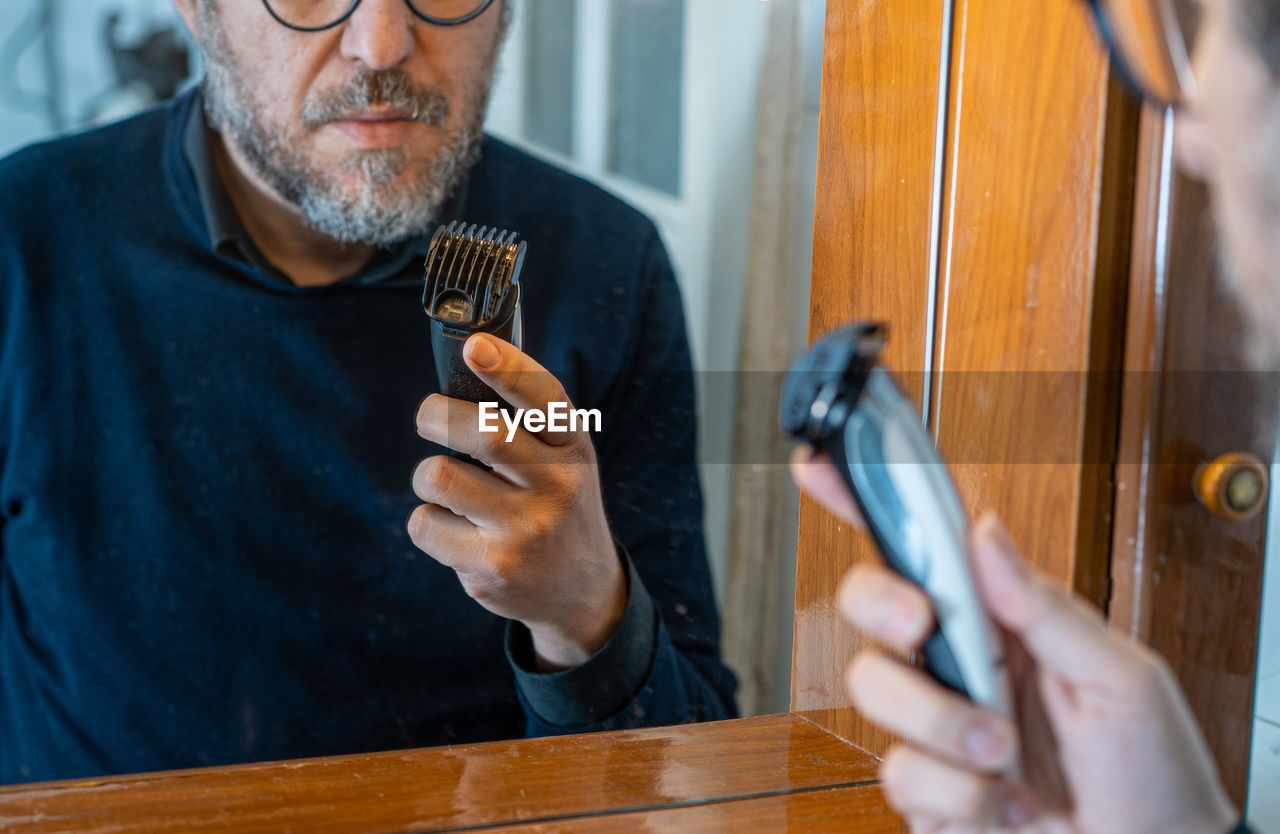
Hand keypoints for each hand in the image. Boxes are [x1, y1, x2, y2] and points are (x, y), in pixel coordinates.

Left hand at [410, 333, 624, 670]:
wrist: (579, 589)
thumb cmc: (555, 501)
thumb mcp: (562, 458)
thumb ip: (527, 418)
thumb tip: (472, 351)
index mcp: (573, 447)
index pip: (543, 398)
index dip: (507, 368)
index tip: (474, 345)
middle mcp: (558, 486)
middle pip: (483, 432)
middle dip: (436, 414)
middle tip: (429, 416)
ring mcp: (526, 530)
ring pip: (439, 476)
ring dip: (429, 475)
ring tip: (448, 486)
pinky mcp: (493, 568)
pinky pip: (425, 523)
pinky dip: (428, 520)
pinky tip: (456, 530)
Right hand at [789, 446, 1237, 833]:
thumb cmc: (1153, 769)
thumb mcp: (1119, 675)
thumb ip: (1046, 606)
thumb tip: (986, 536)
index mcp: (1001, 618)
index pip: (923, 546)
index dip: (864, 501)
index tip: (821, 467)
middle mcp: (958, 663)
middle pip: (868, 605)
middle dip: (885, 608)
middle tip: (925, 628)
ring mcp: (935, 725)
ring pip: (873, 689)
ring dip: (943, 723)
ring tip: (1003, 749)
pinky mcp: (927, 789)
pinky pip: (899, 774)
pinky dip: (959, 794)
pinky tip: (1002, 801)